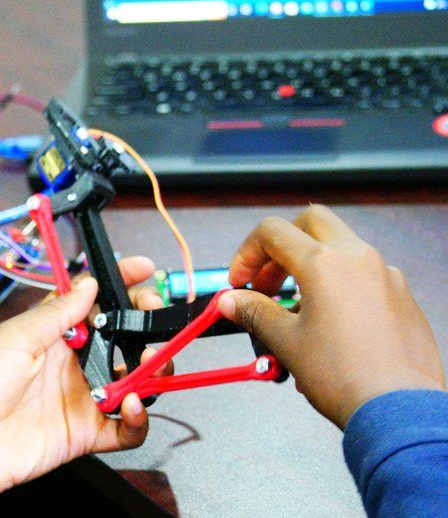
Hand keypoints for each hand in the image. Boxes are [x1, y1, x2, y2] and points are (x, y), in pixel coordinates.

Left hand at [0, 257, 167, 514]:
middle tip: (155, 316)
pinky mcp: (89, 432)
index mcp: (56, 334)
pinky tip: (131, 404)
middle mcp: (75, 363)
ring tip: (150, 362)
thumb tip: (89, 283)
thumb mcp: (16, 337)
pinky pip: (128, 428)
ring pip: (137, 381)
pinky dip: (140, 419)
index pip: (97, 302)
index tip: (144, 270)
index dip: (122, 284)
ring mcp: (85, 397)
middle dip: (148, 323)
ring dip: (153, 369)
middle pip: (126, 338)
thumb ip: (57, 312)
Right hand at [218, 204, 444, 429]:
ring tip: (297, 310)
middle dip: (282, 246)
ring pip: (341, 248)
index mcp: (324, 264)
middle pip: (311, 224)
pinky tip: (330, 324)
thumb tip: (230, 301)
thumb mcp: (286, 342)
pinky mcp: (402, 297)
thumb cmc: (344, 376)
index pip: (273, 232)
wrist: (398, 409)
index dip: (247, 254)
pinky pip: (365, 275)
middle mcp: (359, 259)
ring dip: (311, 266)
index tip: (240, 283)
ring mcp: (386, 276)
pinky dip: (340, 285)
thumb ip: (255, 312)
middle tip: (268, 282)